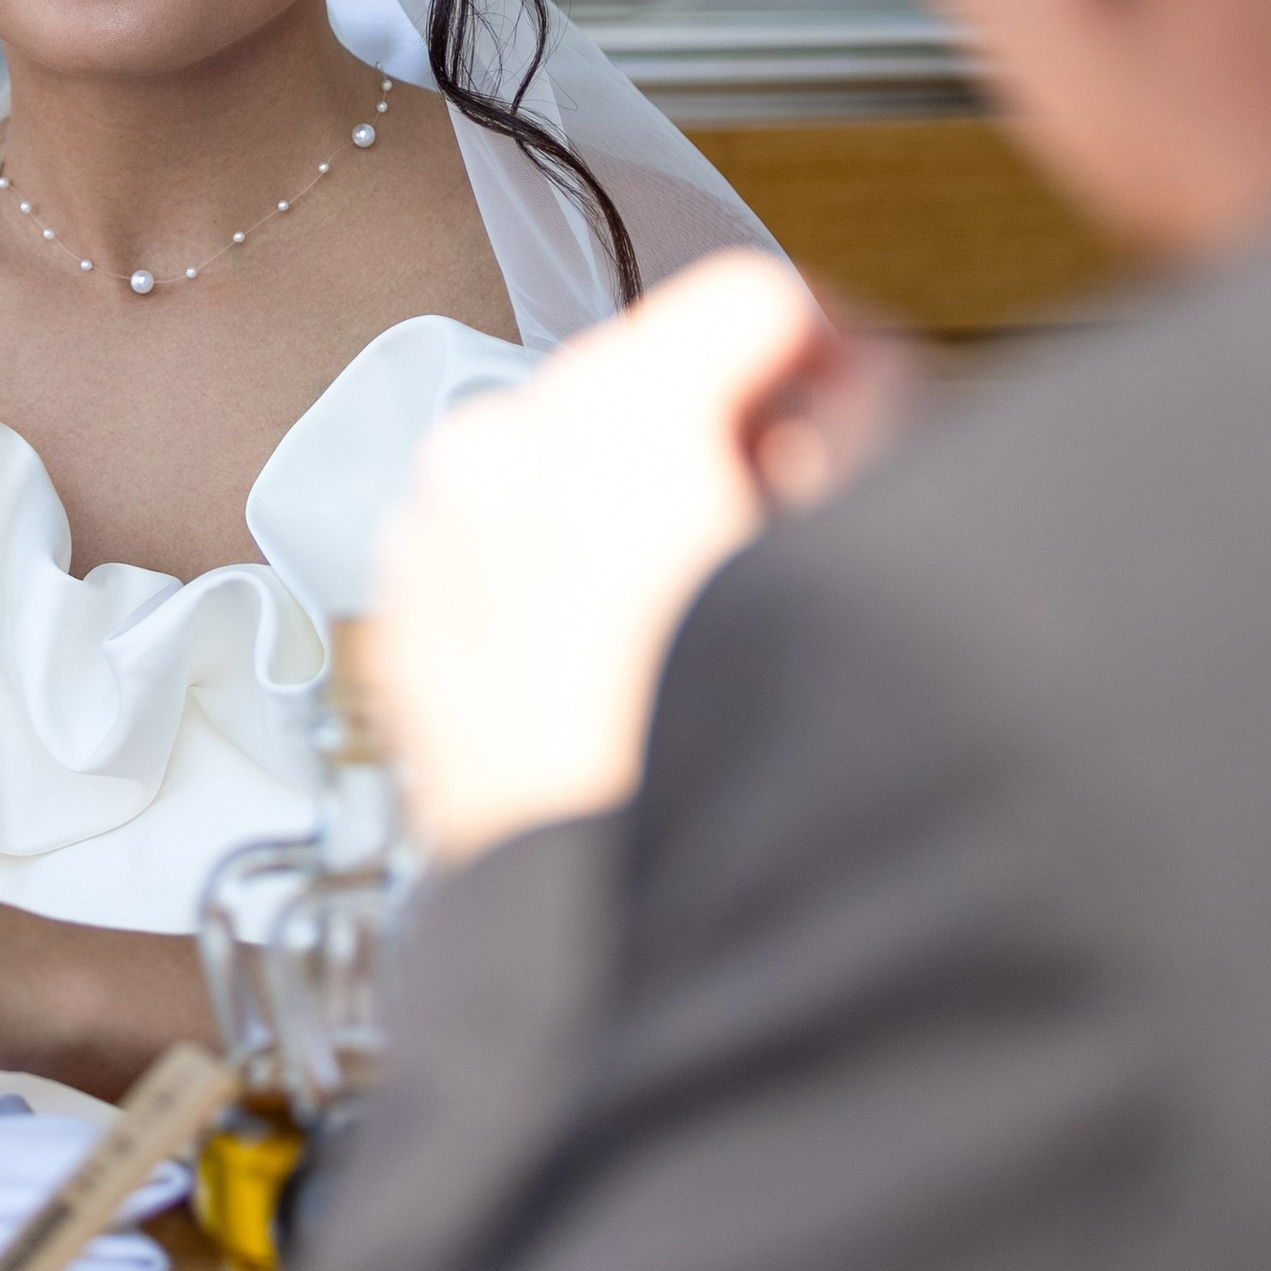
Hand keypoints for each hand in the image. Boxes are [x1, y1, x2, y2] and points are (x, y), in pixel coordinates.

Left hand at [371, 254, 911, 864]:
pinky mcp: (407, 615)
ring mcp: (436, 533)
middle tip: (791, 536)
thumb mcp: (838, 575)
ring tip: (703, 608)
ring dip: (637, 492)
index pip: (753, 303)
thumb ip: (863, 438)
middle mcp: (501, 450)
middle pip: (650, 367)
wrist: (594, 967)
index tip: (858, 427)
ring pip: (566, 448)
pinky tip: (617, 653)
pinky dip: (557, 561)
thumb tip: (858, 382)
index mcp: (611, 421)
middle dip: (725, 427)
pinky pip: (500, 535)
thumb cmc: (713, 781)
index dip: (831, 361)